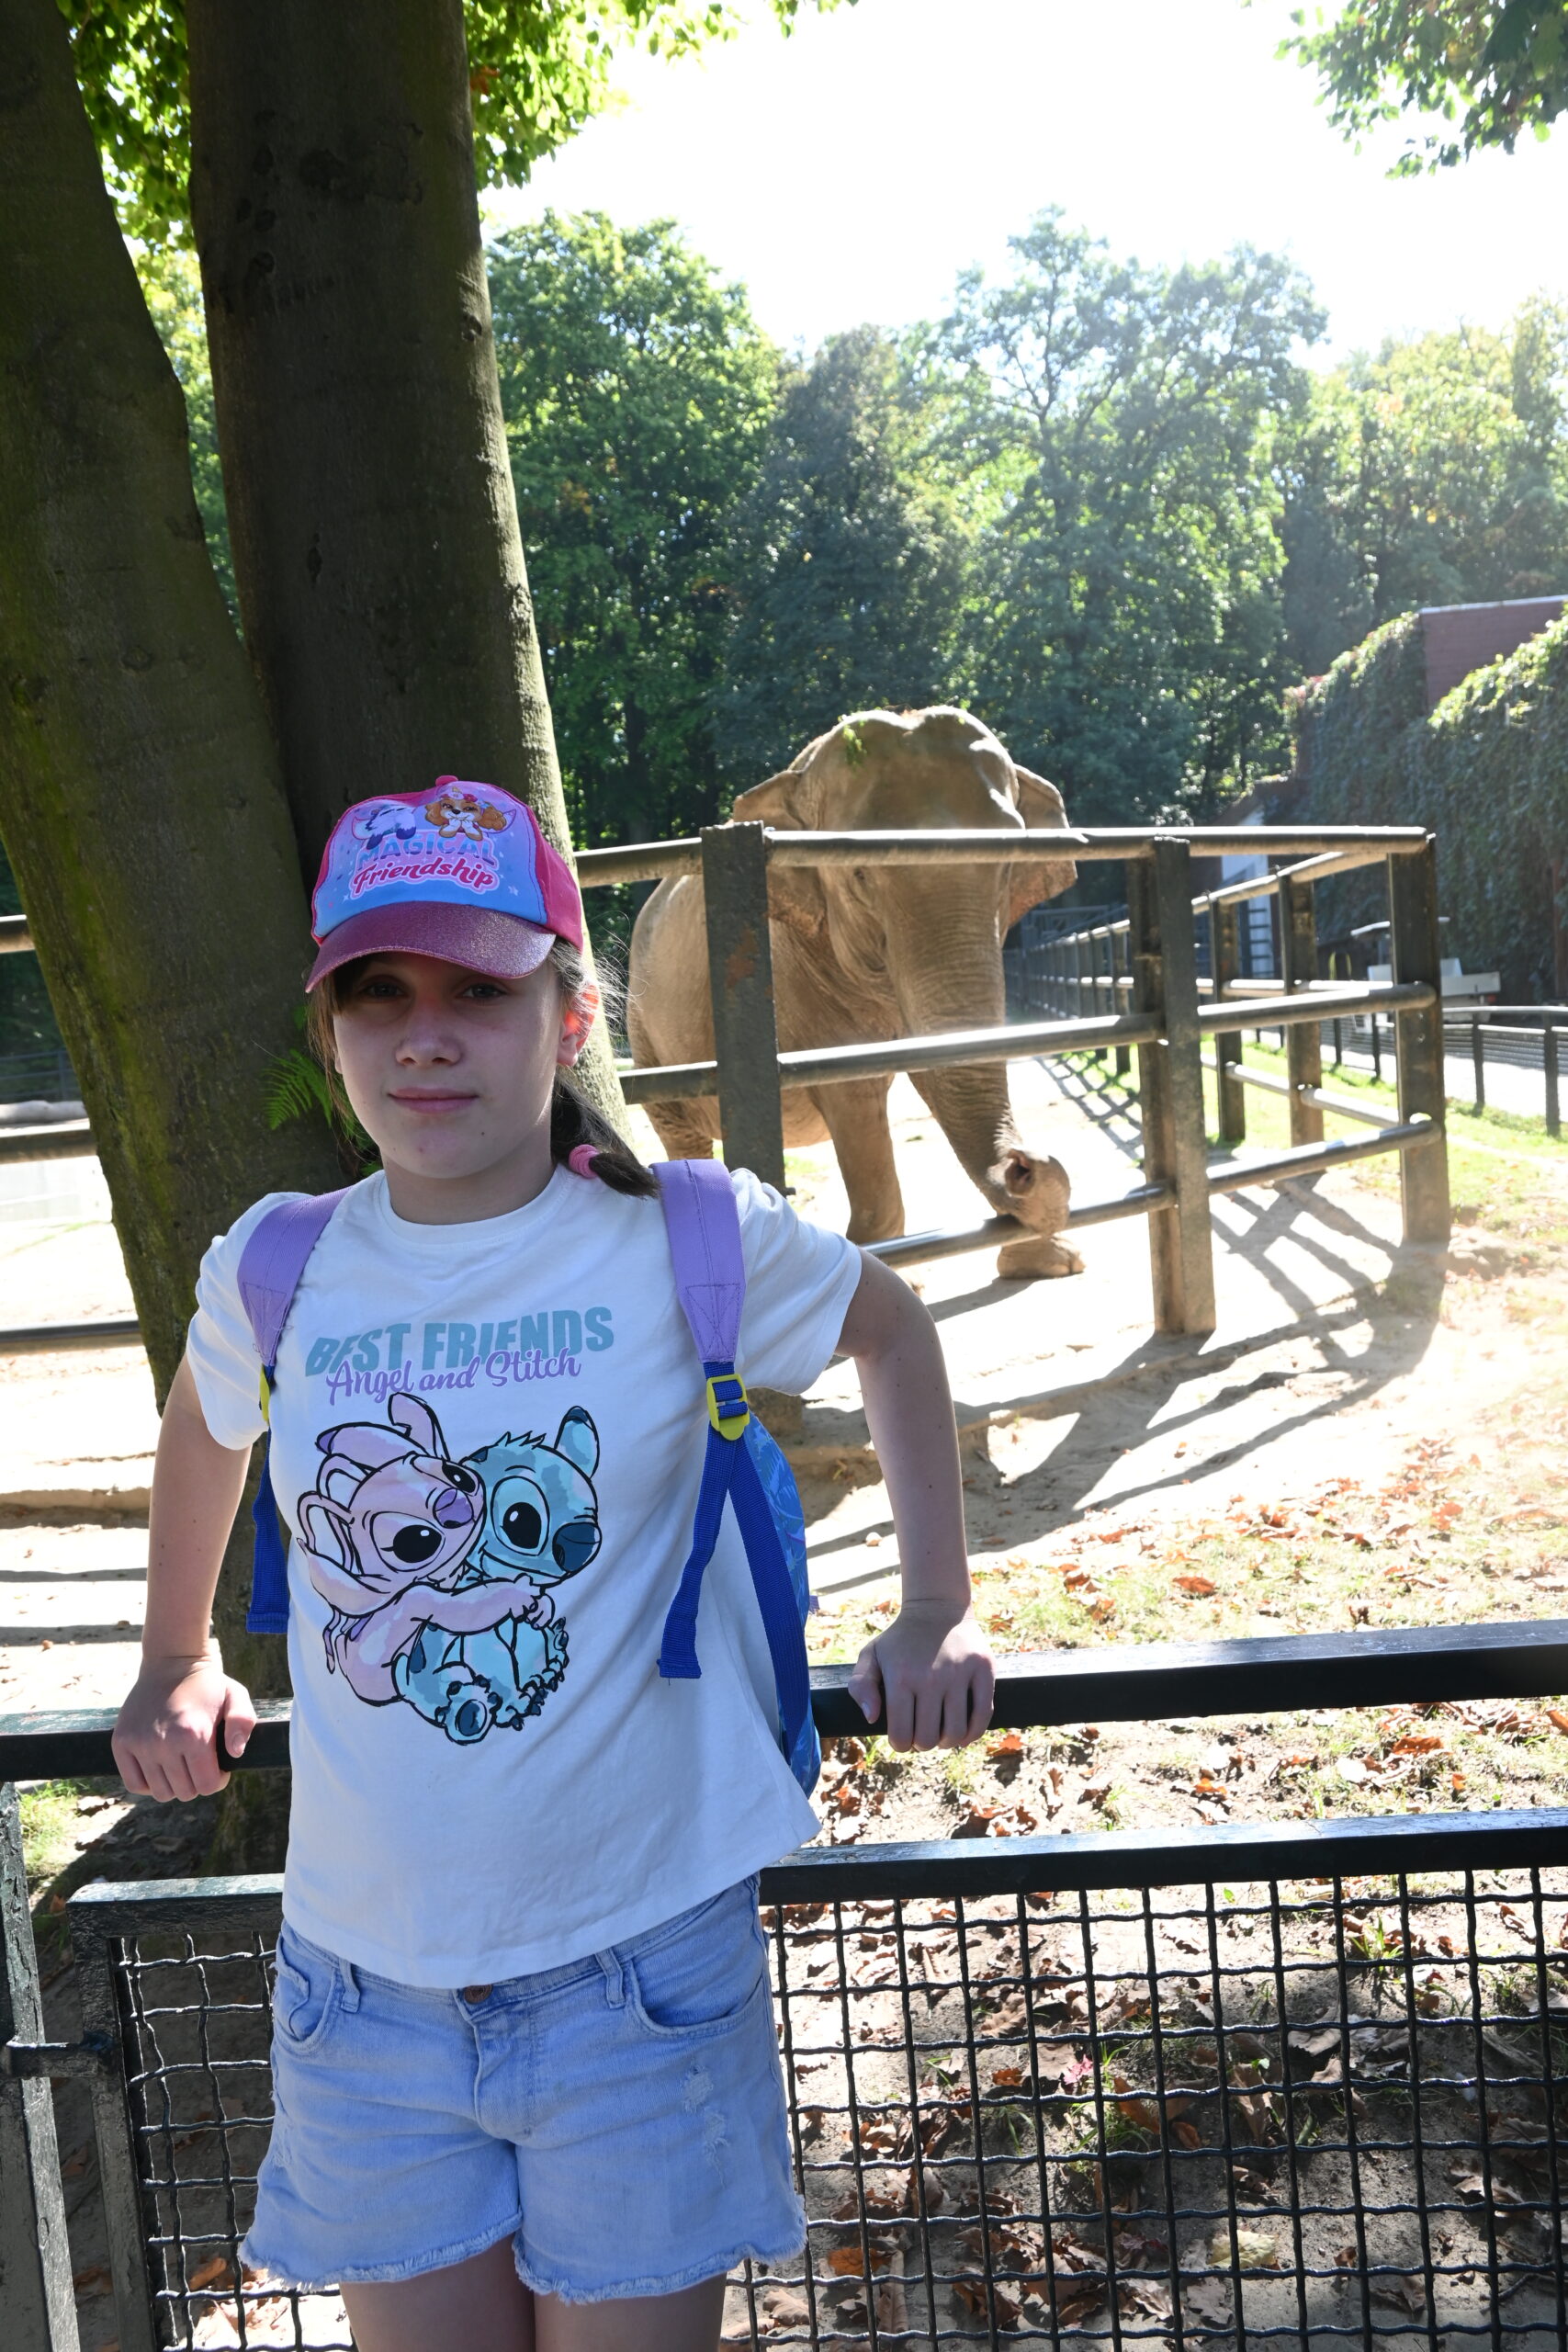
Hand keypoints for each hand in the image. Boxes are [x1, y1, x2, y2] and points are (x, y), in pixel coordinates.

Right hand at [112, 1654, 256, 1801]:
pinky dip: (148, 1784)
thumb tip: (235, 1754)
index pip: (207, 1785)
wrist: (171, 1663)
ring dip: (174, 1784)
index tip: (217, 1765)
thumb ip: (243, 1723)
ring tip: (180, 1764)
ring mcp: (140, 1744)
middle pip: (185, 1792)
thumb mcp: (236, 1696)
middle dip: (197, 1781)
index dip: (217, 1780)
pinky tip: (159, 1768)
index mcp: (194, 1734)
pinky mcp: (121, 1743)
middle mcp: (164, 1743)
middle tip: (198, 1761)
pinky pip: (134, 1784)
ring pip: (160, 1793)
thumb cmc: (207, 1684)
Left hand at [845, 1601, 994, 1751]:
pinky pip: (983, 1716)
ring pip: (956, 1733)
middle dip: (922, 1744)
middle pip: (928, 1739)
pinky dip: (973, 1733)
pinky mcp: (984, 1670)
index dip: (900, 1745)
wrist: (937, 1607)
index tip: (903, 1737)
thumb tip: (872, 1718)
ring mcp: (960, 1674)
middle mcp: (931, 1678)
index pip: (901, 1735)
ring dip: (947, 1742)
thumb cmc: (900, 1639)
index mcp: (901, 1678)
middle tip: (921, 1734)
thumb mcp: (871, 1655)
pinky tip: (963, 1733)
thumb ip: (860, 1686)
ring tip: (941, 1734)